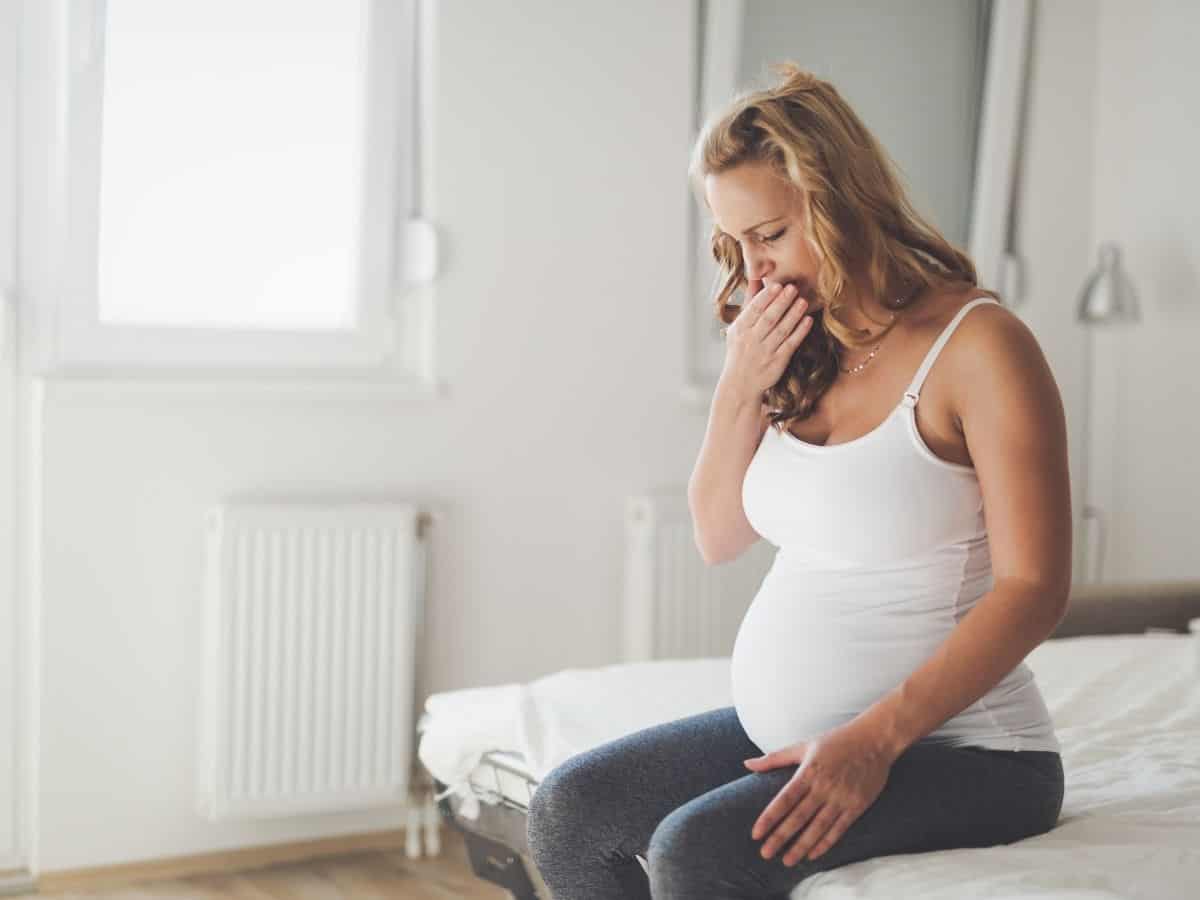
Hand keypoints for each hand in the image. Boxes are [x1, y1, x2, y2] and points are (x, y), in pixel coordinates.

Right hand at [719, 277, 814, 401]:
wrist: (740, 384)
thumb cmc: (740, 352)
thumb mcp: (738, 328)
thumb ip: (749, 304)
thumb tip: (755, 279)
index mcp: (740, 330)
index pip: (754, 310)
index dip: (766, 297)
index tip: (777, 285)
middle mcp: (752, 340)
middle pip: (768, 319)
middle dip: (781, 303)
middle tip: (793, 288)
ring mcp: (765, 352)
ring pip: (781, 330)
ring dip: (793, 315)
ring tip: (803, 301)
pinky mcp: (778, 362)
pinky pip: (790, 344)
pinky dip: (800, 332)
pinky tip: (808, 321)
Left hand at [744, 718, 897, 865]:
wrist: (874, 740)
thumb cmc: (835, 741)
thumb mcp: (803, 745)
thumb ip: (774, 758)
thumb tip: (747, 764)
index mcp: (808, 771)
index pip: (784, 800)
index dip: (769, 818)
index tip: (756, 834)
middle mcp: (823, 787)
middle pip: (798, 817)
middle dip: (780, 837)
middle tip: (765, 854)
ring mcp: (841, 798)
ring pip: (818, 827)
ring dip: (801, 846)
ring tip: (786, 861)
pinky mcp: (857, 806)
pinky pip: (839, 829)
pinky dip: (825, 843)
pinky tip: (813, 854)